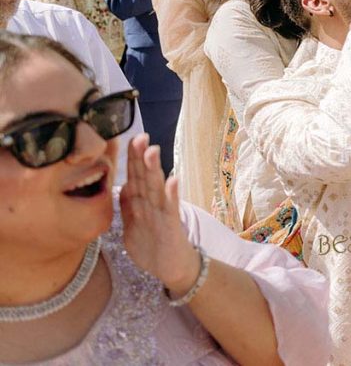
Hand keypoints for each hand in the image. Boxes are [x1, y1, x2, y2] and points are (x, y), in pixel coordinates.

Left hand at [120, 134, 200, 296]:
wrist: (174, 269)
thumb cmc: (154, 247)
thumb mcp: (134, 226)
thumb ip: (128, 206)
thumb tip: (120, 186)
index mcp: (142, 204)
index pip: (135, 177)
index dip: (130, 159)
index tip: (128, 138)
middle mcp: (153, 205)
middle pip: (145, 178)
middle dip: (140, 158)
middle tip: (139, 136)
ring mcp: (163, 215)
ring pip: (156, 189)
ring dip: (154, 170)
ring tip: (152, 151)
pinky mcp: (171, 227)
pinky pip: (171, 210)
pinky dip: (172, 195)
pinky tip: (173, 180)